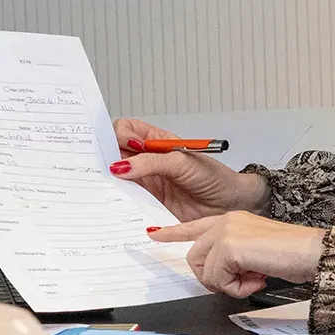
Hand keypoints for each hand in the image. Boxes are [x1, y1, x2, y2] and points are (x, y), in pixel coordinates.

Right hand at [114, 118, 267, 220]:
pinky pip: (126, 199)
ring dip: (110, 180)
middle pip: (114, 153)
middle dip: (105, 156)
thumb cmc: (214, 177)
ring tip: (109, 184)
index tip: (126, 146)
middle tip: (104, 166)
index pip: (125, 130)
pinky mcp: (147, 202)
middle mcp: (147, 160)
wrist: (229, 204)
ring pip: (117, 177)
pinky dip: (118, 199)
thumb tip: (120, 167)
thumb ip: (151, 162)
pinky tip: (118, 201)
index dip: (118, 134)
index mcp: (155, 141)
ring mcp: (146, 181)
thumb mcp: (183, 162)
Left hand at [148, 212, 324, 298]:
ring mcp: (225, 232)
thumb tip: (221, 277)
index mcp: (232, 219)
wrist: (312, 252)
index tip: (154, 235)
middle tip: (243, 281)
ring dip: (228, 285)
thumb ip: (233, 257)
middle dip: (215, 279)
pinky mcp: (228, 247)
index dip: (173, 233)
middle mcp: (225, 221)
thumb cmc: (293, 254)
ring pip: (204, 272)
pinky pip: (218, 280)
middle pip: (195, 259)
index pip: (194, 226)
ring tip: (253, 279)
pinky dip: (237, 289)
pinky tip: (257, 280)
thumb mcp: (255, 253)